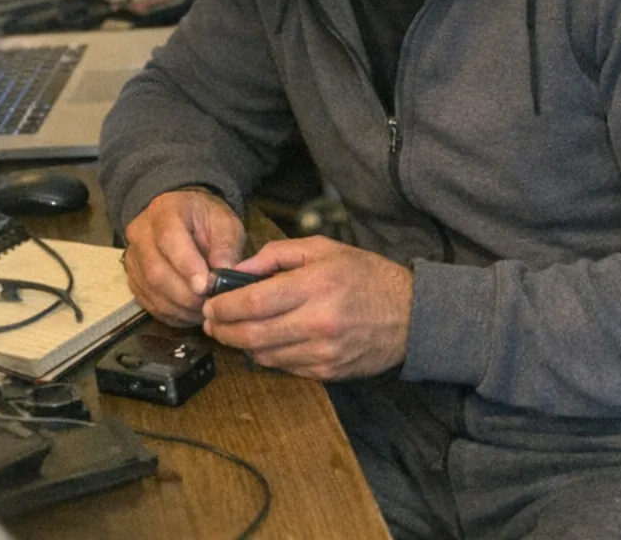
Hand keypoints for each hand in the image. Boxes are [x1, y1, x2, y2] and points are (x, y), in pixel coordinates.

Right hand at [122, 188, 244, 325]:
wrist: (178, 216)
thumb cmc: (204, 219)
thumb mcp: (224, 221)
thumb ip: (226, 244)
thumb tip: (225, 271)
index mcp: (166, 212)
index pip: (170, 240)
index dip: (187, 266)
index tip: (205, 286)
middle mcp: (141, 234)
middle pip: (156, 271)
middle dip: (185, 294)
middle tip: (209, 304)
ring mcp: (133, 258)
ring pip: (150, 290)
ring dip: (179, 307)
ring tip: (203, 311)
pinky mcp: (133, 278)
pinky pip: (147, 302)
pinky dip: (170, 313)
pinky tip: (189, 313)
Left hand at [201, 236, 412, 380]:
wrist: (411, 315)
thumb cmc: (366, 276)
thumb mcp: (324, 249)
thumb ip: (277, 255)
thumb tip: (239, 270)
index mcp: (316, 285)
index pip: (254, 302)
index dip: (224, 306)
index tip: (210, 303)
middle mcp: (318, 322)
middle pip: (252, 334)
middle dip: (223, 330)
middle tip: (211, 321)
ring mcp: (323, 351)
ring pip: (264, 356)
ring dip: (242, 345)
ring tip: (233, 330)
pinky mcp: (327, 371)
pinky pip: (284, 368)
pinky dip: (268, 356)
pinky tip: (265, 341)